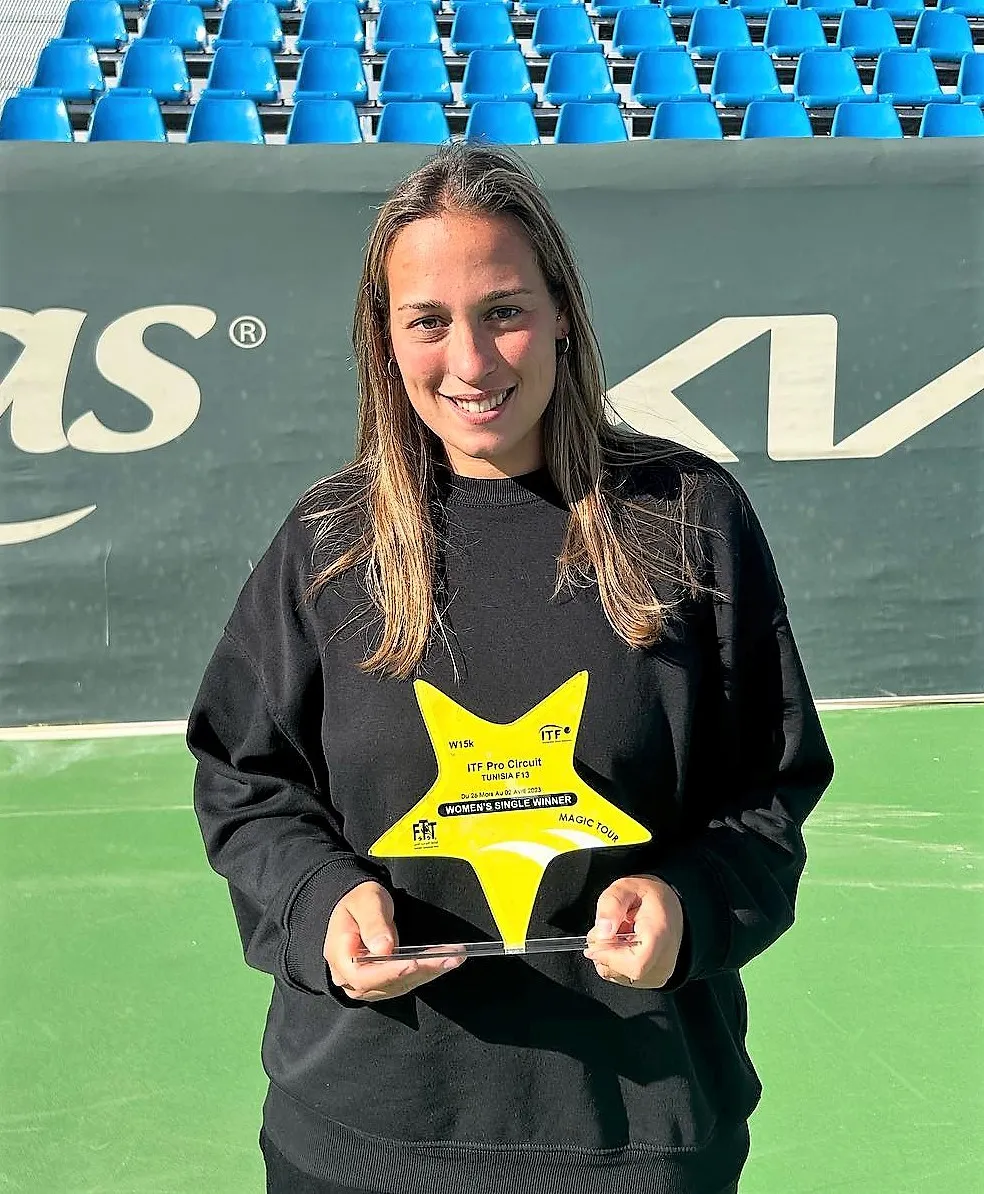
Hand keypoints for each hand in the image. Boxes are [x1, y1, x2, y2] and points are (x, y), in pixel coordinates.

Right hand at [323, 881, 464, 1001]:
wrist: (357, 905)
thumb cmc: (359, 901)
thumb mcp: (365, 902)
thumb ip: (373, 924)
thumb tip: (383, 949)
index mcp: (340, 957)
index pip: (363, 975)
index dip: (390, 972)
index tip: (414, 963)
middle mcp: (350, 978)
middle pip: (387, 983)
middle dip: (421, 971)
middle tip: (449, 957)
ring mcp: (367, 983)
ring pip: (400, 985)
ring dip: (429, 972)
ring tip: (454, 956)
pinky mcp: (383, 982)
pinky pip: (406, 981)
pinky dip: (427, 971)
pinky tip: (445, 960)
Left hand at [584, 876, 684, 989]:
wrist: (670, 908)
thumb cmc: (648, 897)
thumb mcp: (626, 887)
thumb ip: (611, 904)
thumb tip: (602, 934)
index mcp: (659, 935)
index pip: (635, 964)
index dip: (609, 957)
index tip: (596, 941)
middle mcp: (664, 960)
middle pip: (623, 972)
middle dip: (604, 953)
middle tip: (607, 929)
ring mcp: (660, 973)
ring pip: (619, 977)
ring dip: (608, 957)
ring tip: (618, 935)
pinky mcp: (654, 980)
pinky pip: (623, 978)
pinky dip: (615, 963)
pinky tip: (623, 946)